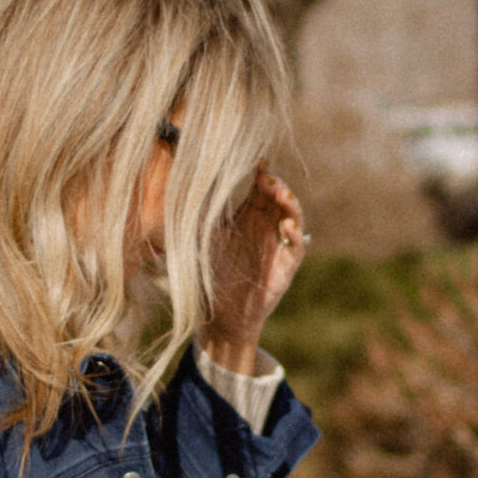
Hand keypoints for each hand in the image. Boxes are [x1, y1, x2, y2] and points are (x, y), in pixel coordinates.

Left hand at [202, 167, 307, 375]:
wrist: (218, 316)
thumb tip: (181, 188)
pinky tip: (286, 225)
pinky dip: (295, 235)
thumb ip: (197, 218)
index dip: (262, 174)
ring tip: (280, 193)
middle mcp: (265, 228)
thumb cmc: (209, 278)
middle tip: (266, 178)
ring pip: (293, 216)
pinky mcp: (286, 268)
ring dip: (290, 203)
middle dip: (276, 184)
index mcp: (248, 218)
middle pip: (278, 197)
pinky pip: (296, 247)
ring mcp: (278, 246)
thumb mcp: (200, 244)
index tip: (257, 162)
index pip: (260, 189)